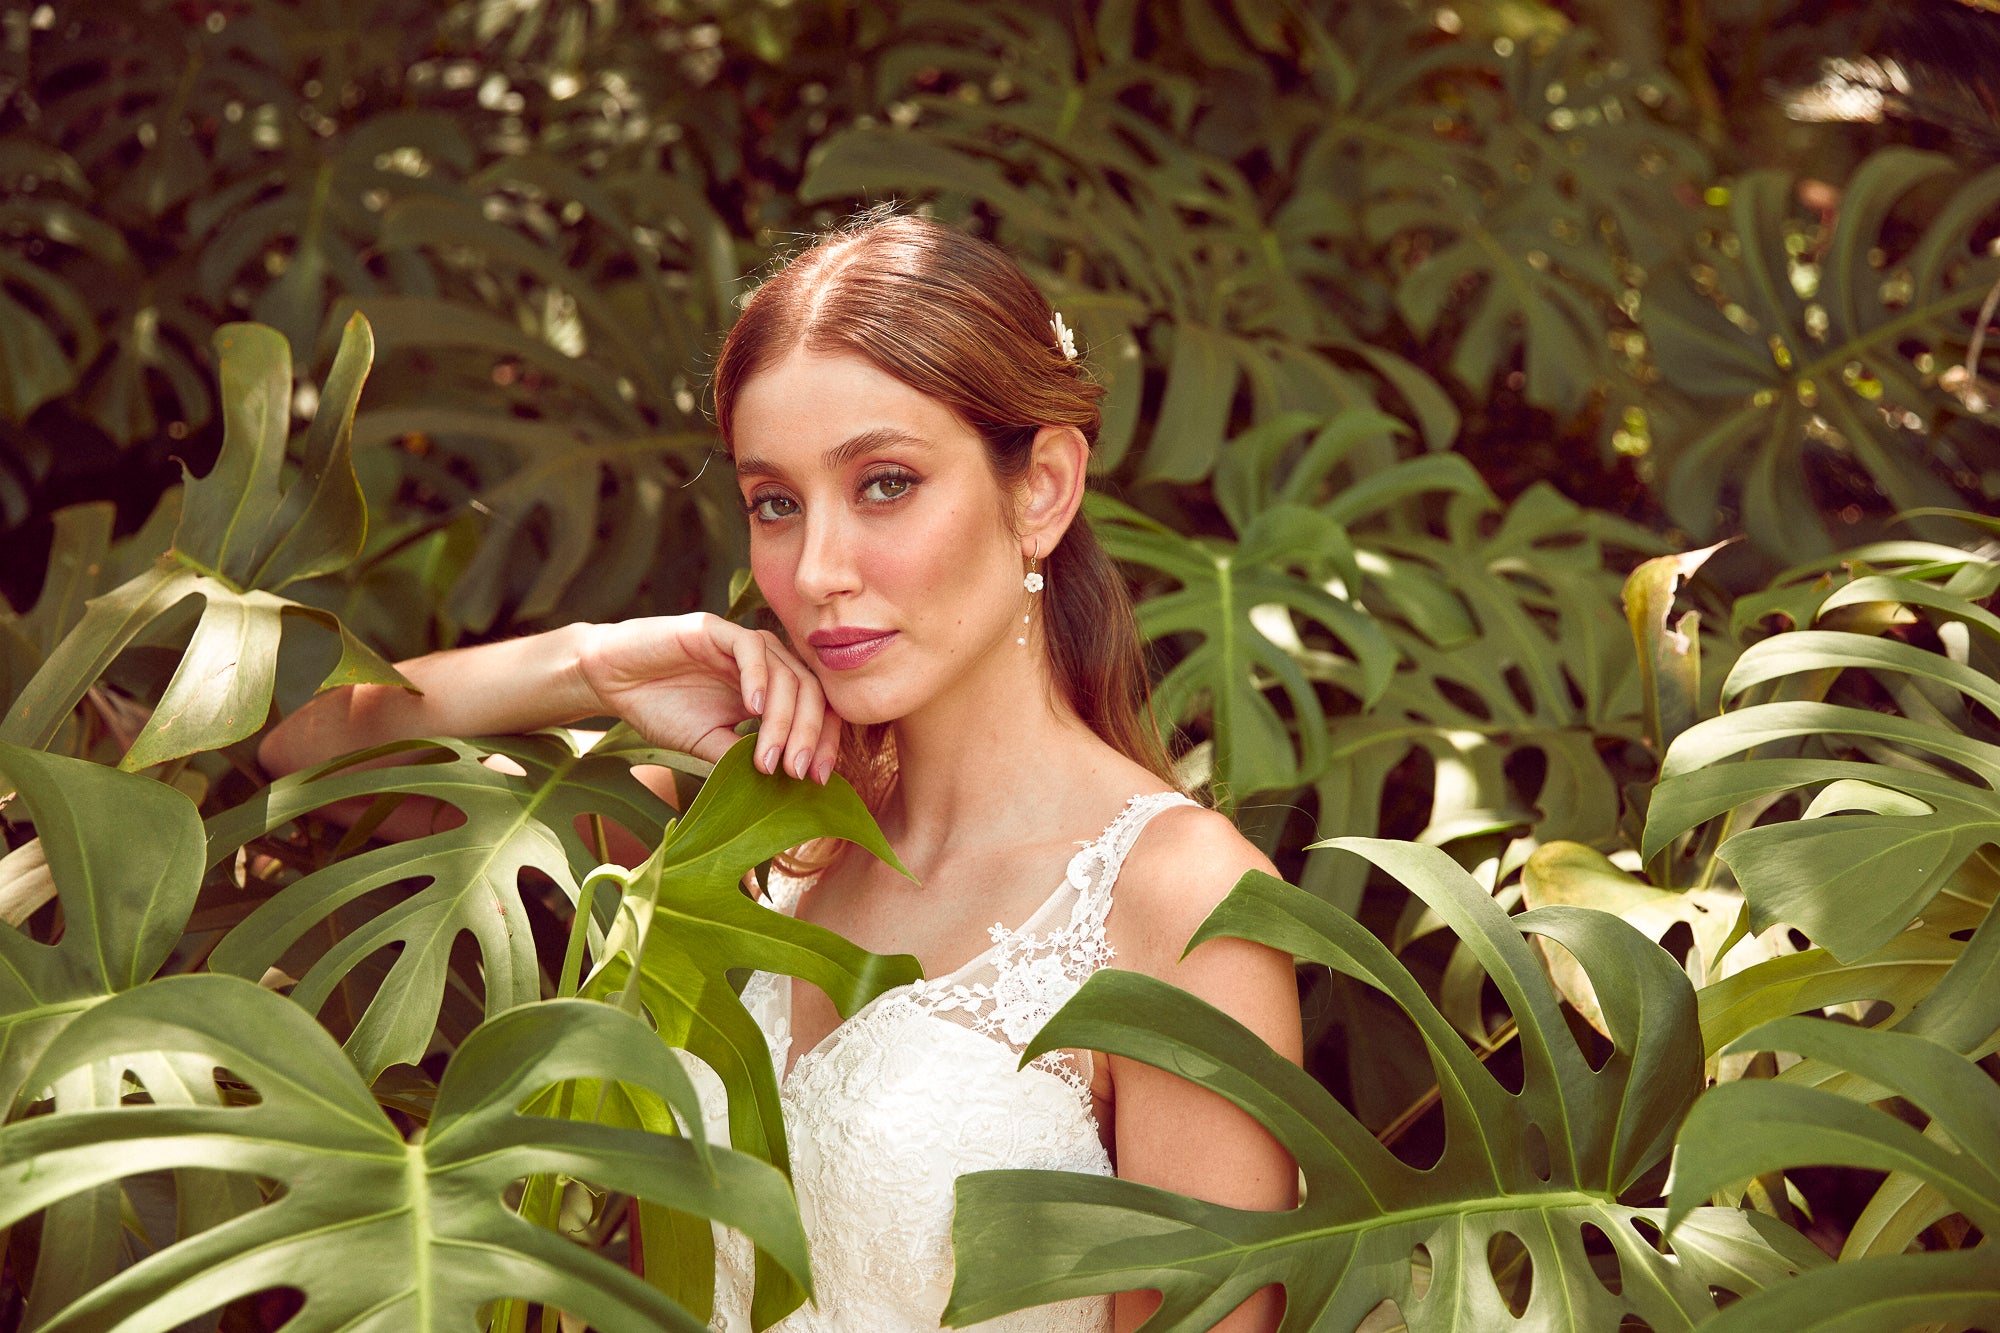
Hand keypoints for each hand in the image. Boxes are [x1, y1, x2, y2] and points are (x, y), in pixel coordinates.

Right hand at [578, 613, 841, 781]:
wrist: (610, 680)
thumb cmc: (658, 708)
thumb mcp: (706, 743)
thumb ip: (741, 755)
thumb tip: (782, 786)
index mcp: (768, 688)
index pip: (815, 708)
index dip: (824, 741)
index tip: (819, 779)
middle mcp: (763, 662)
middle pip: (810, 691)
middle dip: (809, 734)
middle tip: (797, 772)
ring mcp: (741, 643)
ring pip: (786, 672)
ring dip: (784, 719)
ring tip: (770, 757)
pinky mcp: (715, 628)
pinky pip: (751, 648)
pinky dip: (758, 678)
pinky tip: (753, 709)